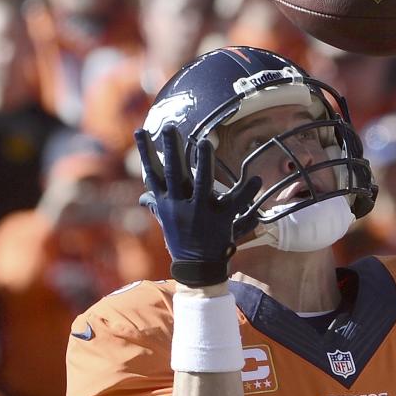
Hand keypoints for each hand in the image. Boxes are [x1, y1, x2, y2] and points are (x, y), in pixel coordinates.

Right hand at [135, 128, 260, 286]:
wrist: (197, 269)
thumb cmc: (182, 241)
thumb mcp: (166, 222)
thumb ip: (156, 206)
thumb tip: (142, 198)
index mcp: (167, 203)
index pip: (153, 174)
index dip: (146, 152)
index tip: (140, 131)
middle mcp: (180, 206)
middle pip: (174, 173)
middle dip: (171, 149)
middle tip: (169, 126)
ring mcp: (201, 212)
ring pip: (202, 183)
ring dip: (203, 162)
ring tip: (204, 142)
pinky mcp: (221, 220)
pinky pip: (235, 202)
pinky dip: (246, 190)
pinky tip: (254, 177)